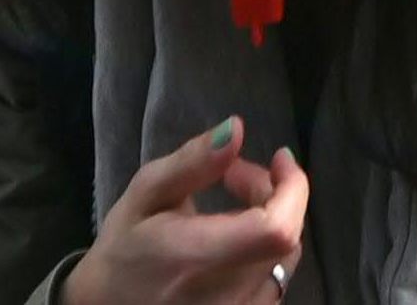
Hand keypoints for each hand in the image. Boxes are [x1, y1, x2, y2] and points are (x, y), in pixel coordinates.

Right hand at [62, 121, 309, 304]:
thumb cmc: (124, 247)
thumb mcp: (146, 193)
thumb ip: (193, 161)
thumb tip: (237, 128)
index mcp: (196, 258)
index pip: (274, 231)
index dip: (292, 190)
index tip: (279, 158)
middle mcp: (224, 296)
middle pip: (284, 238)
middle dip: (273, 193)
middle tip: (234, 174)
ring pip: (284, 261)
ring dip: (271, 221)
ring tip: (233, 204)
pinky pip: (272, 285)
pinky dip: (266, 252)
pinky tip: (238, 238)